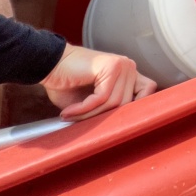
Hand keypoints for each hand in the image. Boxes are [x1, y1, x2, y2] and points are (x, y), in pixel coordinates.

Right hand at [41, 44, 156, 120]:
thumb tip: (124, 130)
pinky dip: (84, 109)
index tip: (112, 123)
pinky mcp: (110, 66)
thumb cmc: (68, 84)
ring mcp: (121, 65)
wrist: (48, 65)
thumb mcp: (93, 102)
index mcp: (128, 74)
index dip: (134, 108)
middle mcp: (129, 67)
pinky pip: (102, 98)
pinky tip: (68, 112)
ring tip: (70, 115)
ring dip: (89, 115)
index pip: (147, 91)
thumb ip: (110, 109)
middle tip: (77, 120)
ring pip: (114, 103)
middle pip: (127, 104)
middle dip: (101, 117)